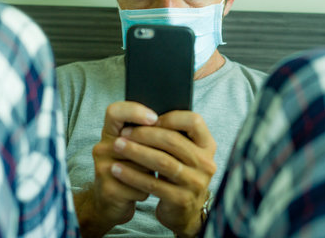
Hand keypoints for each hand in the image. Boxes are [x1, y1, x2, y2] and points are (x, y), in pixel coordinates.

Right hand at [74, 101, 158, 236]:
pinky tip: (143, 192)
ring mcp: (102, 168)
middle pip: (134, 140)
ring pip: (141, 165)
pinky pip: (139, 186)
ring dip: (153, 173)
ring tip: (153, 176)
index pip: (115, 111)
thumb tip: (177, 124)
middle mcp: (102, 147)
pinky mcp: (108, 190)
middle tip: (166, 157)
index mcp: (110, 133)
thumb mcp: (136, 149)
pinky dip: (147, 190)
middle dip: (154, 151)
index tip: (154, 118)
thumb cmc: (131, 171)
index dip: (134, 111)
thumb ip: (148, 136)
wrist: (111, 204)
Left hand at [111, 110, 216, 236]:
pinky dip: (132, 175)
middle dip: (144, 134)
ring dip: (136, 152)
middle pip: (173, 141)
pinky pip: (153, 184)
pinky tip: (118, 169)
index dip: (170, 117)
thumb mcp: (183, 154)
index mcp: (207, 146)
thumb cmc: (178, 174)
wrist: (183, 212)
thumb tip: (145, 112)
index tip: (148, 118)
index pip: (195, 121)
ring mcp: (196, 183)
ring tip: (117, 146)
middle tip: (123, 132)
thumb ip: (174, 135)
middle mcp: (206, 163)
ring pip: (162, 162)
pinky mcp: (181, 200)